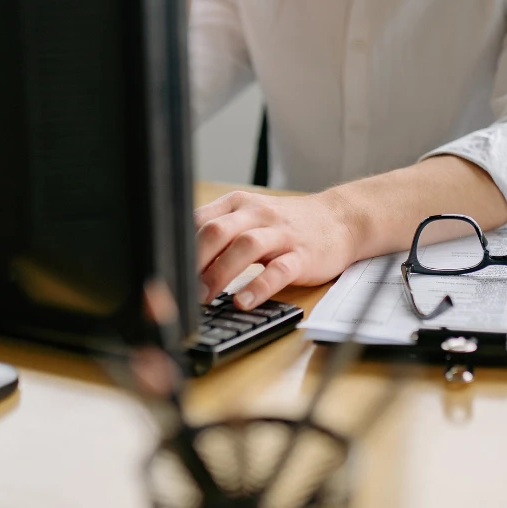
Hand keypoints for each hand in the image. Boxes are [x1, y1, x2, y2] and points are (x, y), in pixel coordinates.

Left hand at [194, 190, 357, 309]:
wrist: (340, 220)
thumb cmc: (288, 224)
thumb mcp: (250, 217)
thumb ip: (220, 233)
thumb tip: (181, 260)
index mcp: (239, 205)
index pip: (200, 220)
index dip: (179, 246)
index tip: (166, 271)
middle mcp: (258, 215)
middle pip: (217, 231)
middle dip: (195, 261)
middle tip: (181, 289)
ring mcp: (282, 235)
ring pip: (246, 247)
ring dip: (220, 273)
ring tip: (206, 298)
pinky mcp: (302, 256)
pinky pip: (279, 270)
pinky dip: (259, 287)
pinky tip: (244, 302)